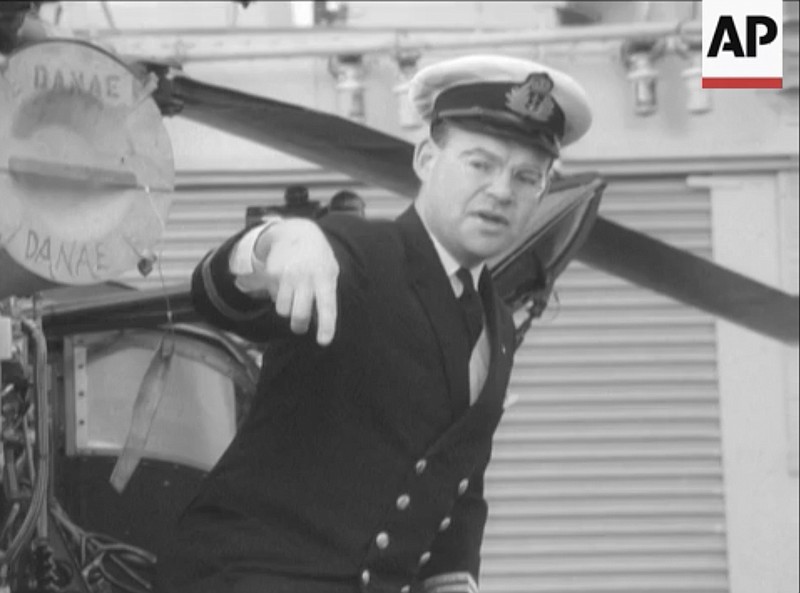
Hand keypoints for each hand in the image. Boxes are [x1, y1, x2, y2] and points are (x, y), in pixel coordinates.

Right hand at [254, 219, 338, 344]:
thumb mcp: (330, 270)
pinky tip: (285, 280)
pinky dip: (279, 294)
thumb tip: (321, 321)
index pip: (327, 307)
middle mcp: (306, 278)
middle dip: (300, 326)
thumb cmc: (318, 258)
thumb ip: (327, 293)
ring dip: (287, 310)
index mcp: (325, 278)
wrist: (296, 232)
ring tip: (293, 297)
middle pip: (300, 315)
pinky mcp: (272, 273)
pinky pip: (274, 296)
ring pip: (283, 310)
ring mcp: (288, 276)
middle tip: (300, 327)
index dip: (326, 326)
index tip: (324, 341)